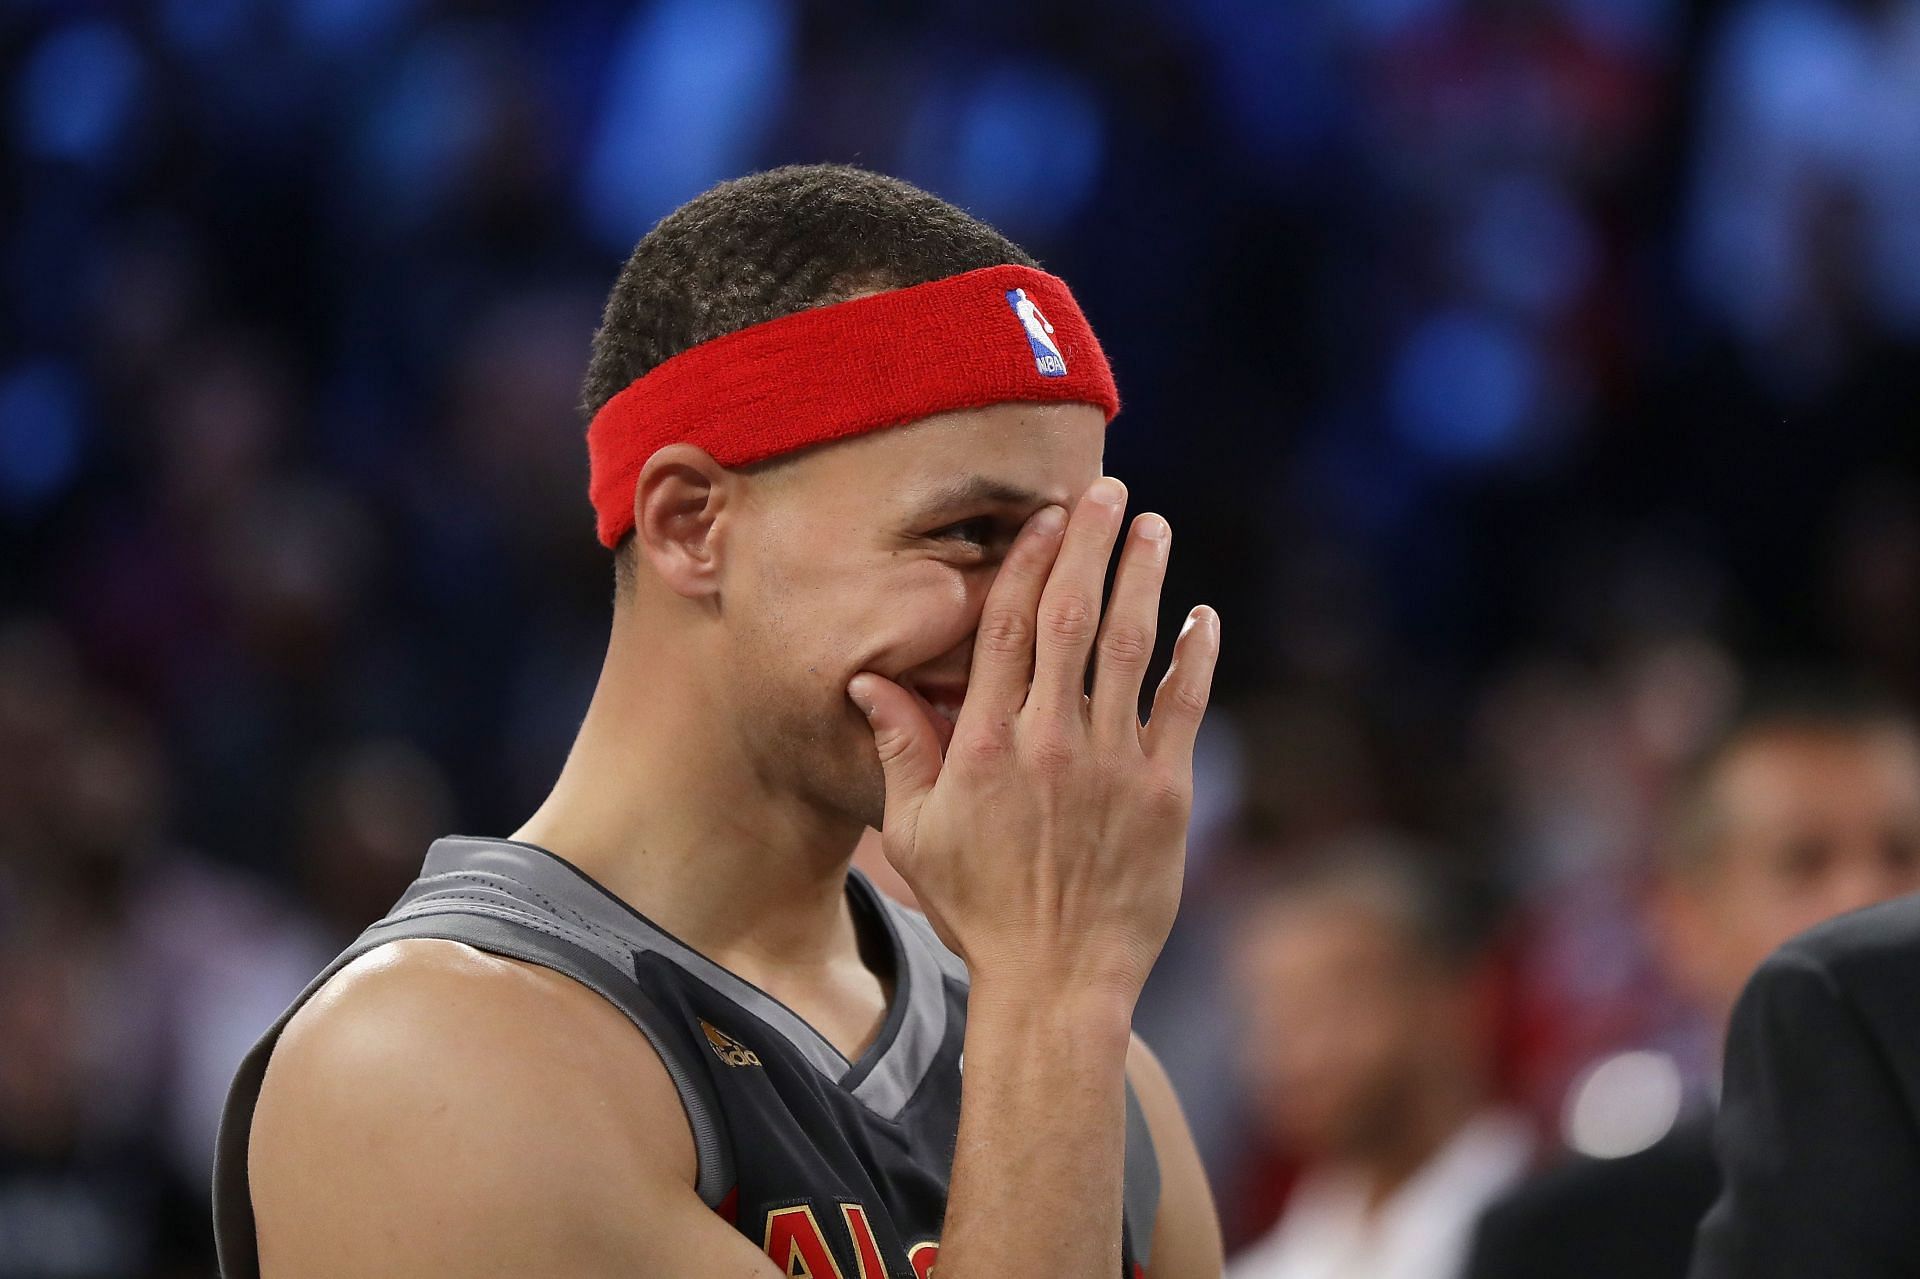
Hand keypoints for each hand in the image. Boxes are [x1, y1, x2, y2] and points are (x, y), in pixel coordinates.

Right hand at [848, 476, 1219, 1004]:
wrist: (1056, 980)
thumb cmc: (977, 907)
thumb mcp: (915, 831)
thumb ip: (899, 749)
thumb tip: (868, 681)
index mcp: (984, 744)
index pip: (1006, 627)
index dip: (1027, 562)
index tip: (1043, 518)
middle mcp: (1049, 741)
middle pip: (1071, 617)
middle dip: (1089, 545)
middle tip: (1106, 490)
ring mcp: (1112, 765)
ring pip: (1130, 648)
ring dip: (1143, 580)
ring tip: (1153, 527)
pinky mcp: (1165, 795)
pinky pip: (1183, 708)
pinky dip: (1194, 658)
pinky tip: (1202, 616)